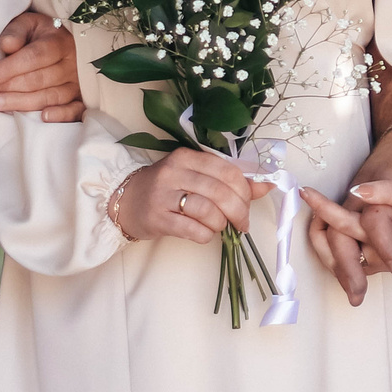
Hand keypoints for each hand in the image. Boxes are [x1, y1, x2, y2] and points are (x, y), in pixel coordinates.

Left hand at [0, 9, 84, 121]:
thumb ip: (16, 31)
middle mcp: (72, 63)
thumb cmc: (40, 34)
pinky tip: (43, 118)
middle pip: (39, 79)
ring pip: (51, 96)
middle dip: (7, 87)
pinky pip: (75, 110)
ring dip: (22, 103)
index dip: (8, 69)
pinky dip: (61, 115)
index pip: (33, 57)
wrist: (66, 41)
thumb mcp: (28, 24)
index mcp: (59, 42)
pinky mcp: (81, 98)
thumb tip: (6, 45)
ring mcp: (78, 83)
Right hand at [107, 148, 270, 244]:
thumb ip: (229, 181)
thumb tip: (267, 186)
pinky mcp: (157, 218)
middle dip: (238, 211)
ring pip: (207, 210)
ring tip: (220, 227)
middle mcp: (174, 172)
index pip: (226, 171)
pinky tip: (205, 233)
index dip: (245, 190)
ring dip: (221, 223)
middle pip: (219, 192)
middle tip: (242, 222)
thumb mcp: (196, 176)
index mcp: (187, 157)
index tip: (248, 203)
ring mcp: (163, 195)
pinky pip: (193, 229)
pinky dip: (206, 234)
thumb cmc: (166, 188)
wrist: (125, 201)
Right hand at [305, 120, 391, 302]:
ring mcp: (352, 203)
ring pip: (331, 237)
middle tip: (358, 295)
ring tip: (355, 296)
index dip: (385, 245)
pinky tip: (353, 278)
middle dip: (346, 265)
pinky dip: (337, 256)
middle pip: (339, 234)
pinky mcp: (352, 208)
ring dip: (337, 265)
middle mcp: (357, 197)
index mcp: (377, 184)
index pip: (374, 221)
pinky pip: (335, 234)